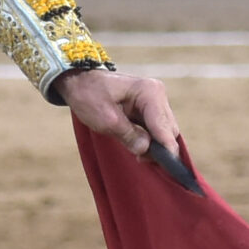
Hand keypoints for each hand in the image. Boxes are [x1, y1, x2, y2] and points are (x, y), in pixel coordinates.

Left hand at [59, 70, 178, 156]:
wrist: (79, 82)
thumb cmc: (89, 96)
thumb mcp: (105, 119)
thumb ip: (128, 134)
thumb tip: (146, 149)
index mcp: (149, 92)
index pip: (164, 126)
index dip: (166, 148)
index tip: (169, 166)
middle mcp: (157, 94)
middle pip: (168, 130)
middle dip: (159, 148)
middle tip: (141, 159)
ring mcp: (155, 100)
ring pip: (164, 131)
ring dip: (154, 145)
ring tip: (138, 155)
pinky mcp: (150, 107)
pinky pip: (156, 128)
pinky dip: (150, 139)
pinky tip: (138, 147)